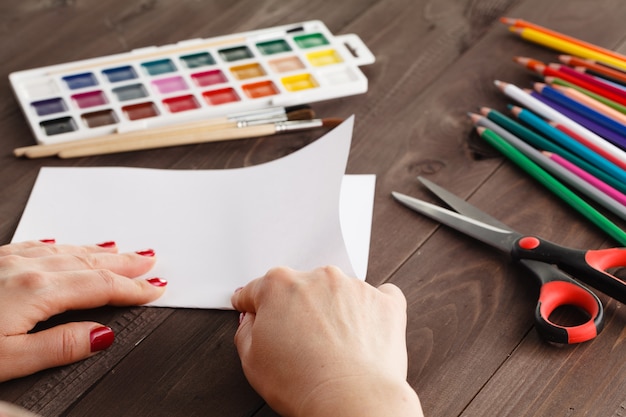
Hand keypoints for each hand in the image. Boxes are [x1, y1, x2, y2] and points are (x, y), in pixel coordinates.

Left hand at [0, 240, 166, 381]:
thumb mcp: (8, 359)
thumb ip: (59, 346)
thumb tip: (102, 336)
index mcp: (35, 291)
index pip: (101, 287)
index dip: (133, 289)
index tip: (155, 289)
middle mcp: (24, 268)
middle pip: (89, 262)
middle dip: (125, 263)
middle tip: (149, 260)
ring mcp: (6, 261)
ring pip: (66, 251)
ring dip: (97, 252)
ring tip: (120, 251)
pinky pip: (35, 245)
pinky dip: (60, 246)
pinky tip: (62, 245)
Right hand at [231, 266, 422, 416]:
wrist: (351, 399)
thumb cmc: (302, 383)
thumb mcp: (251, 362)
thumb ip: (246, 332)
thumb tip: (252, 321)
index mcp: (279, 286)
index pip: (258, 289)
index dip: (254, 305)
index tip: (255, 310)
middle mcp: (318, 277)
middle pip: (301, 288)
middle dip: (297, 309)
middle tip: (299, 343)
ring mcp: (354, 287)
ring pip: (338, 292)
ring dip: (334, 310)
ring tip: (334, 347)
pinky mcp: (385, 301)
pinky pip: (379, 296)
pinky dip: (372, 311)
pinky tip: (364, 333)